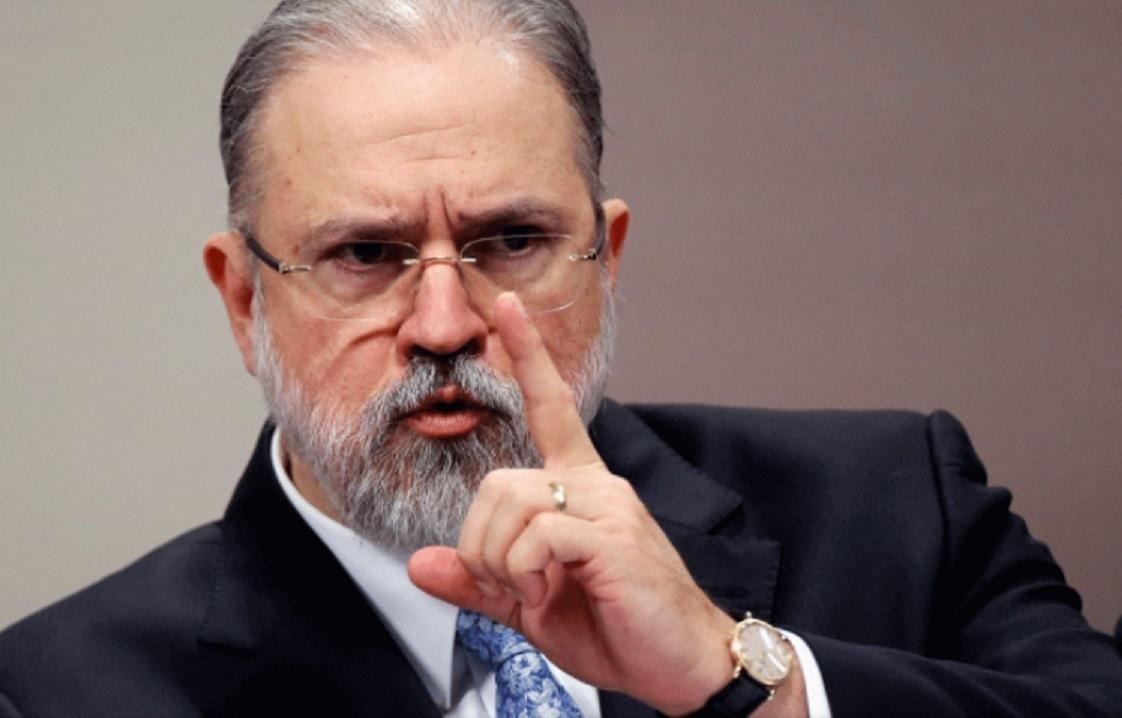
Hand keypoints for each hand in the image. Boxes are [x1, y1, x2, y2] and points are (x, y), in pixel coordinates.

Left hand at [408, 292, 735, 713]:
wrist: (684, 665)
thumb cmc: (619, 628)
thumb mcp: (531, 606)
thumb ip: (480, 581)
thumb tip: (420, 563)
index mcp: (581, 488)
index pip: (550, 407)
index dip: (528, 356)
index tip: (506, 308)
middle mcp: (597, 485)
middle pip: (498, 482)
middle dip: (483, 546)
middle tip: (516, 587)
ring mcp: (608, 506)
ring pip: (512, 502)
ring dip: (503, 564)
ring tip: (540, 593)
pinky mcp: (613, 536)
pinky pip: (537, 535)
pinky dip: (525, 574)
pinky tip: (553, 593)